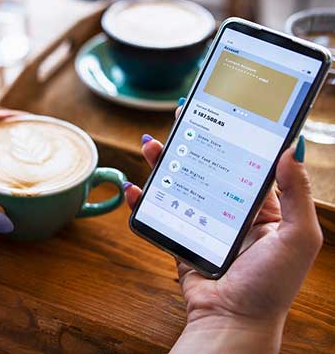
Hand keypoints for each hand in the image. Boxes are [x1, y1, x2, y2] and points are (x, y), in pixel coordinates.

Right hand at [125, 110, 322, 353]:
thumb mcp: (297, 237)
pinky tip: (134, 188)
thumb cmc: (271, 285)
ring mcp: (202, 220)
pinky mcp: (181, 234)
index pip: (244, 159)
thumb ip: (296, 194)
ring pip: (180, 182)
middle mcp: (229, 208)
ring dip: (163, 162)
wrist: (232, 322)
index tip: (220, 109)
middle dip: (192, 139)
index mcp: (259, 205)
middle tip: (182, 115)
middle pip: (207, 164)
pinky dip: (142, 200)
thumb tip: (289, 150)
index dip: (232, 133)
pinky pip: (159, 212)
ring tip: (150, 145)